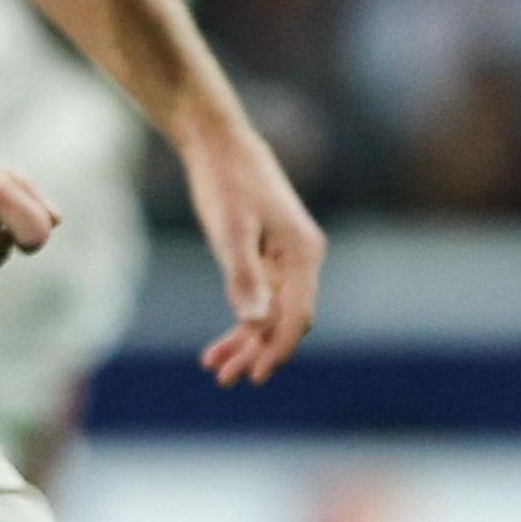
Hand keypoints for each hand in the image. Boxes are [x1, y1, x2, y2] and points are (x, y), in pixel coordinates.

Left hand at [181, 124, 323, 384]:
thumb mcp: (230, 229)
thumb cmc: (225, 181)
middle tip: (225, 379)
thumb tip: (255, 322)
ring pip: (270, 312)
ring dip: (245, 341)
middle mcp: (302, 258)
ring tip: (216, 368)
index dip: (277, 349)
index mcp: (303, 252)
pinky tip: (219, 343)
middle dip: (256, 351)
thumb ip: (243, 276)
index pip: (297, 315)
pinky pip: (259, 297)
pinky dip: (241, 320)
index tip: (255, 376)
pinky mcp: (267, 254)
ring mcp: (286, 257)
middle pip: (284, 319)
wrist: (217, 142)